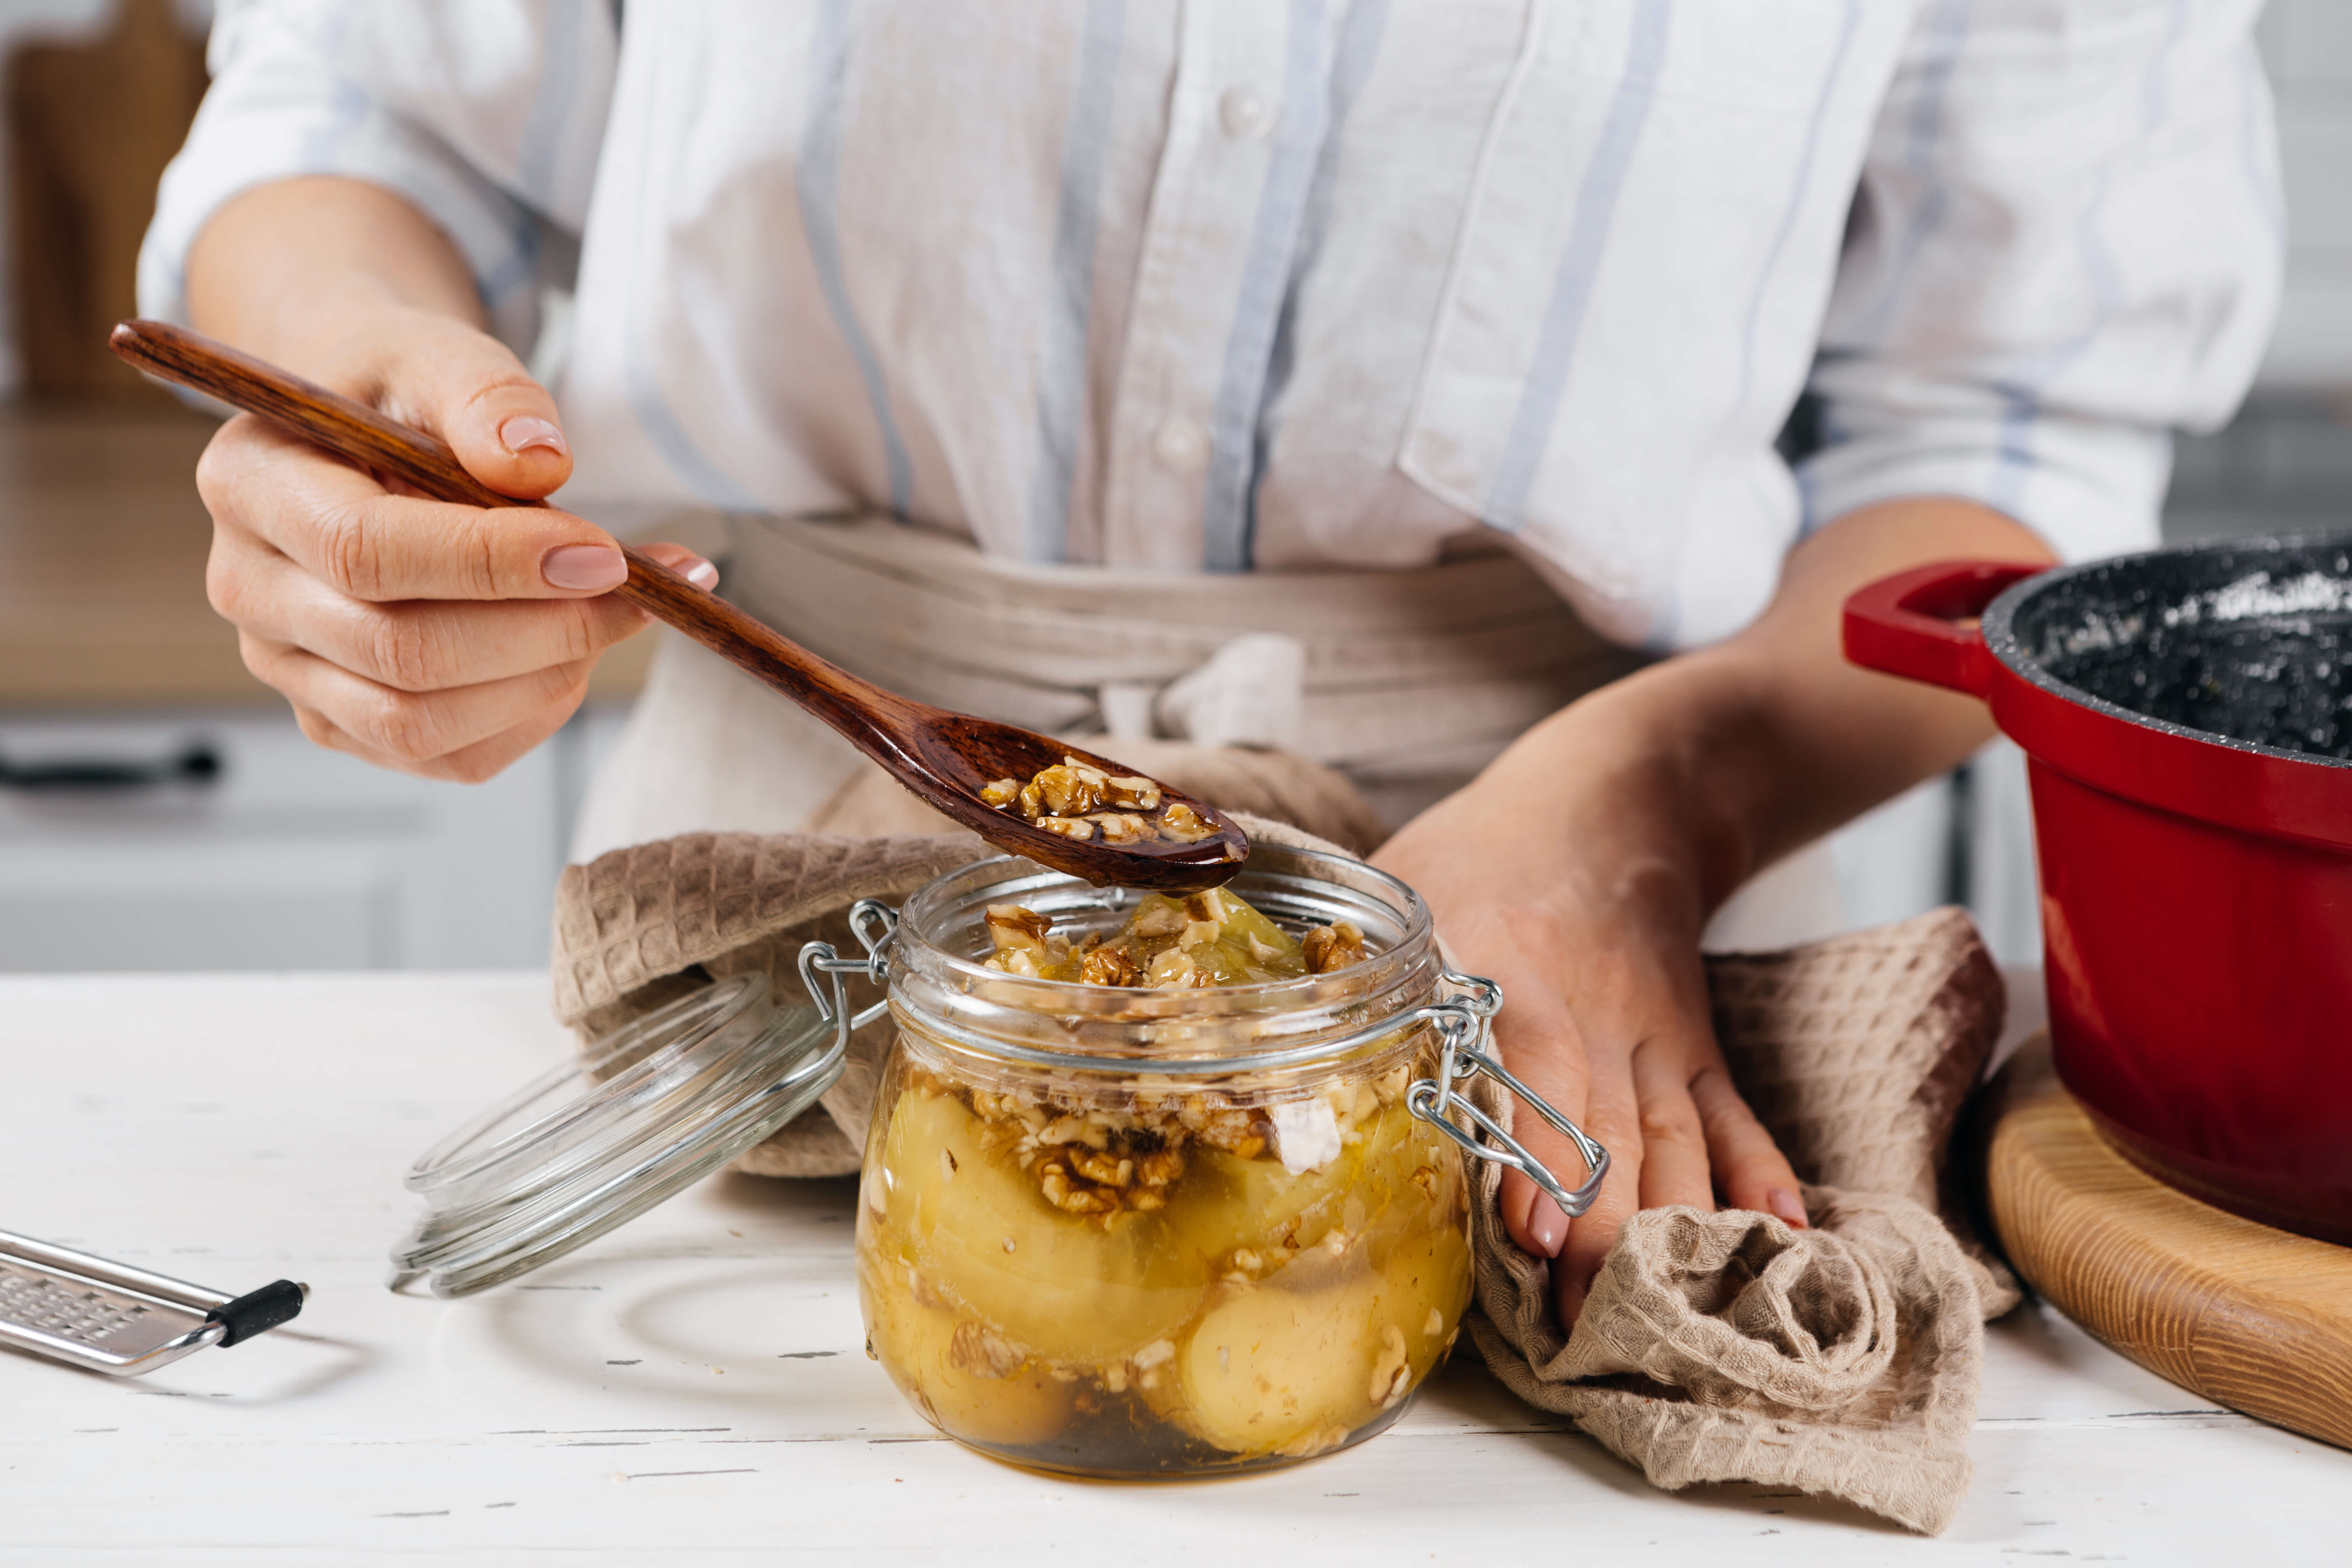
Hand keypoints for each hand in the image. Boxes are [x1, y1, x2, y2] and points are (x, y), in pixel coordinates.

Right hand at [194, 304, 715, 780]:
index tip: (607, 554)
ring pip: (422, 722)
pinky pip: (449, 756)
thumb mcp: (440, 357)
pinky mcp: (342, 722)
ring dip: (543, 677)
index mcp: (250, 485)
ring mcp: (288, 669)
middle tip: (639, 591)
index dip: (496, 563)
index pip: (367, 551)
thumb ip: (488, 397)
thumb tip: (536, 461)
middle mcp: (247, 589)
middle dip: (542, 630)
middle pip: (400, 652)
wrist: (364, 438)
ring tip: (614, 615)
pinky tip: (573, 653)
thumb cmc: (403, 395)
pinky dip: (530, 714)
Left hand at [1372, 681, 1806, 1327]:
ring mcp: (1652, 1032)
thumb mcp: (1404, 888)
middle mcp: (1590, 1008)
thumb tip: (1265, 1063)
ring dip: (1668, 1231)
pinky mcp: (1693, 1046)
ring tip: (1663, 1320)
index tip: (1531, 1235)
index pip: (1525, 1066)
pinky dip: (1760, 1173)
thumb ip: (1348, 971)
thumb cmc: (1481, 855)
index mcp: (1507, 964)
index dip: (1529, 1154)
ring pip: (1673, 1140)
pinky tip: (1778, 1232)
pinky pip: (1733, 1115)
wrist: (1616, 799)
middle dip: (1598, 1234)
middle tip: (1584, 1324)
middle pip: (1606, 1131)